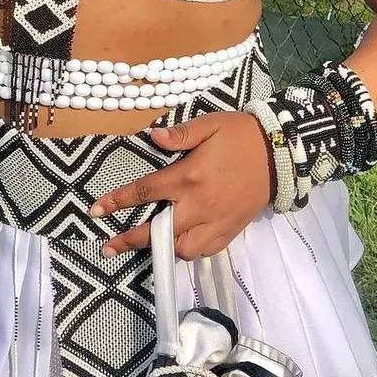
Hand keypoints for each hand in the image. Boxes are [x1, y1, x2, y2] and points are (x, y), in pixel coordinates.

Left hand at [90, 113, 272, 260]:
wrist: (281, 153)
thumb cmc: (240, 135)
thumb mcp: (210, 124)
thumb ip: (180, 133)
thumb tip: (152, 137)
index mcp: (189, 176)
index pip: (146, 191)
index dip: (118, 201)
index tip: (96, 211)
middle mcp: (200, 204)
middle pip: (158, 230)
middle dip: (130, 240)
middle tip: (107, 248)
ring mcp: (216, 221)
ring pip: (182, 248)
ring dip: (161, 249)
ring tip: (146, 246)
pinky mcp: (231, 230)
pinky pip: (205, 250)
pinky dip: (189, 251)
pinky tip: (179, 245)